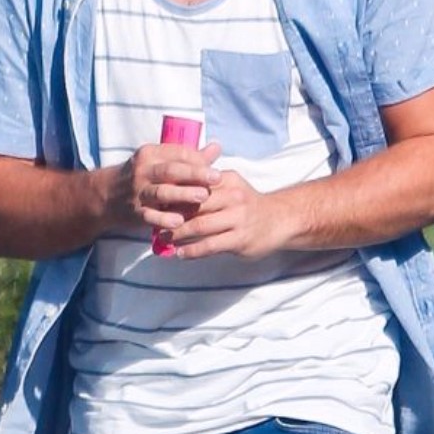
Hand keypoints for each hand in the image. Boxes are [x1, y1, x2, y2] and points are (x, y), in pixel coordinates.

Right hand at [107, 142, 221, 229]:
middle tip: (216, 178)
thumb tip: (217, 148)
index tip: (215, 168)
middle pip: (171, 170)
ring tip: (203, 196)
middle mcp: (142, 170)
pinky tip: (178, 222)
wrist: (106, 196)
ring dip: (183, 194)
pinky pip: (149, 215)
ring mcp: (137, 192)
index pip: (177, 153)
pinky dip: (163, 219)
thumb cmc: (141, 177)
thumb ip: (188, 157)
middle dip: (195, 173)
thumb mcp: (159, 162)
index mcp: (150, 154)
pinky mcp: (134, 212)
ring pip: (162, 192)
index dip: (198, 160)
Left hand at [165, 170, 289, 259]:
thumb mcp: (231, 186)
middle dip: (171, 214)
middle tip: (153, 221)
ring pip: (199, 226)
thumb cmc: (247, 204)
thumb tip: (171, 190)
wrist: (280, 220)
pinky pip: (210, 245)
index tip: (155, 201)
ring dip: (177, 234)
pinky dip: (191, 250)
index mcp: (227, 180)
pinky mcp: (240, 238)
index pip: (194, 183)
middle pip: (194, 204)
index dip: (172, 192)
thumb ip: (206, 185)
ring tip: (162, 239)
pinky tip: (180, 253)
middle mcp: (233, 196)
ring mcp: (238, 218)